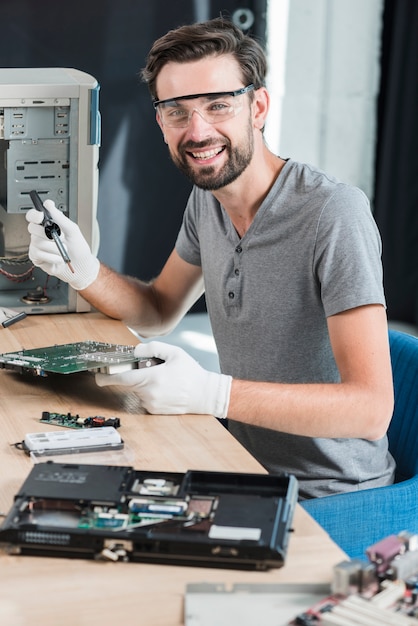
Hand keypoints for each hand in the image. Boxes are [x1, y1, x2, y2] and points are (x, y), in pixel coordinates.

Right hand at [26, 200, 99, 289]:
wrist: (80, 266)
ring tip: (63, 250)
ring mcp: (37, 246)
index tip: (41, 216)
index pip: (33, 216)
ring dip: (55, 248)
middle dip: (48, 234)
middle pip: (32, 228)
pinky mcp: (36, 258)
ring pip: (38, 242)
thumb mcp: (73, 230)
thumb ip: (60, 217)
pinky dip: (53, 257)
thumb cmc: (77, 248)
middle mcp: (40, 234)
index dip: (34, 214)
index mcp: (47, 225)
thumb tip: (49, 204)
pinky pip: (40, 254)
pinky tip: (58, 258)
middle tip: (59, 238)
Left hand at [95, 341, 231, 417]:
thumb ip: (152, 348)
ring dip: (144, 384)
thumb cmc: (191, 374)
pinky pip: (145, 399)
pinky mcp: (155, 411)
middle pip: (130, 383)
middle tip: (150, 370)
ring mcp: (152, 404)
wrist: (205, 395)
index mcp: (152, 378)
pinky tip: (165, 389)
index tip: (98, 375)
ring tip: (164, 379)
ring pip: (138, 391)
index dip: (107, 377)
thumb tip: (136, 351)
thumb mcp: (175, 353)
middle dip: (134, 375)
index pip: (122, 378)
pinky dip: (150, 392)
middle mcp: (149, 393)